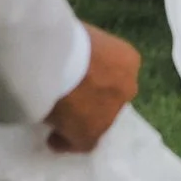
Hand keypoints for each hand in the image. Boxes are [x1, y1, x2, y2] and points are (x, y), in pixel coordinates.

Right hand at [47, 23, 139, 152]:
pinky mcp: (92, 135)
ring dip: (79, 121)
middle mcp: (127, 88)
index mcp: (128, 60)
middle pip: (109, 98)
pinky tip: (52, 139)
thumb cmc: (64, 39)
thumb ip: (85, 53)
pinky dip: (66, 142)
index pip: (114, 73)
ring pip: (97, 122)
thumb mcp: (82, 37)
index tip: (79, 82)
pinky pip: (80, 143)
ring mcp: (111, 113)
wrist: (55, 59)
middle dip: (93, 100)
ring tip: (55, 118)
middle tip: (69, 99)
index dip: (96, 80)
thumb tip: (70, 61)